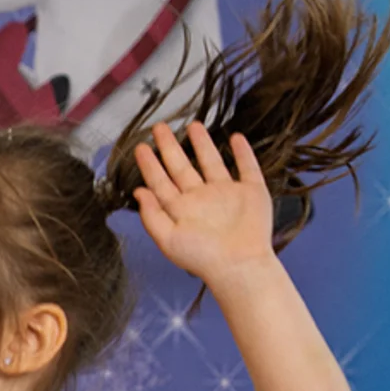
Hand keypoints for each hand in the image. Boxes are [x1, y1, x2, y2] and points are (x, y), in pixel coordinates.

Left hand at [132, 121, 275, 286]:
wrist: (238, 264)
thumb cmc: (201, 257)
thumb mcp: (167, 239)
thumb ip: (151, 216)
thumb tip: (138, 192)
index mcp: (180, 208)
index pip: (161, 181)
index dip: (150, 164)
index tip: (140, 147)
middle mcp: (201, 198)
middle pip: (182, 167)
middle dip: (170, 147)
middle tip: (159, 127)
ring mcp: (226, 193)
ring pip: (211, 162)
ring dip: (202, 144)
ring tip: (193, 126)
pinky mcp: (251, 192)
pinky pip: (247, 167)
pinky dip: (243, 153)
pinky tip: (235, 138)